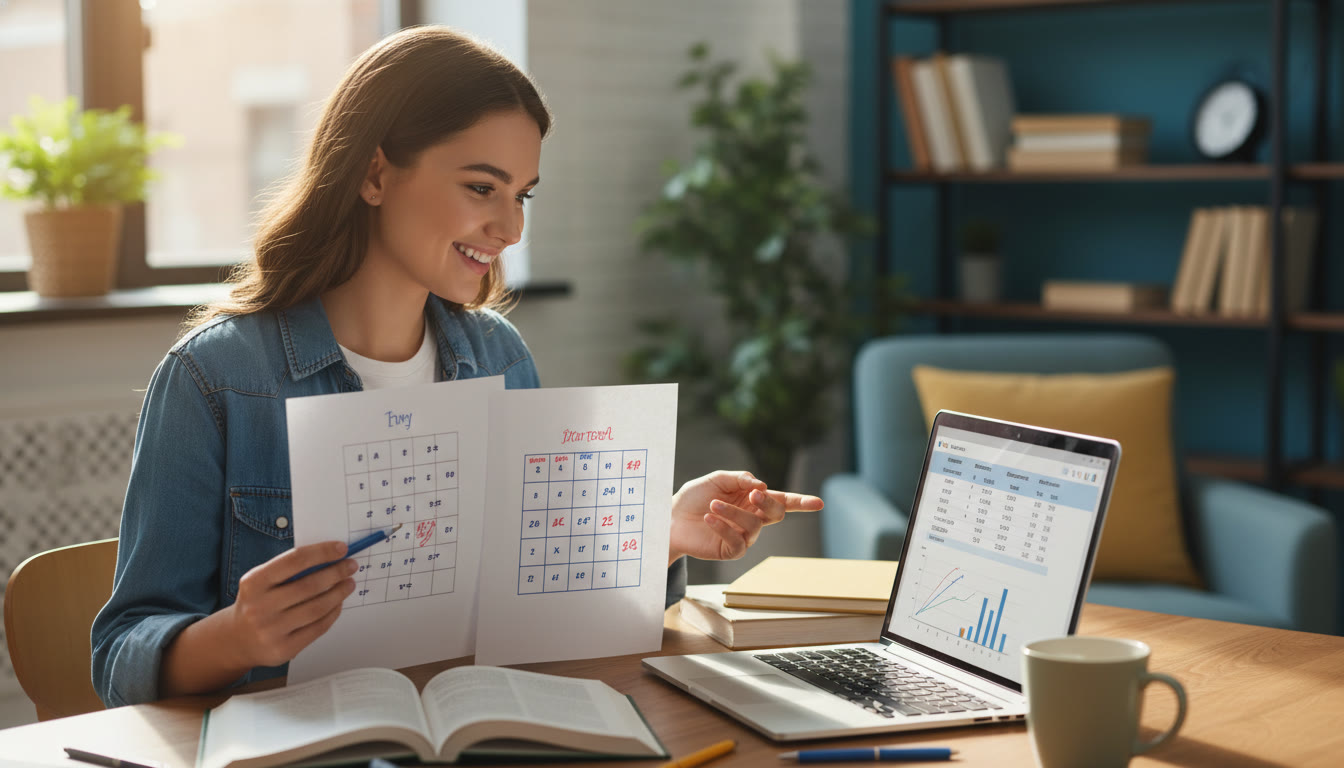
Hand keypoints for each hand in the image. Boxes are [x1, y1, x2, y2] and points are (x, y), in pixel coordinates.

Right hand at [224, 541, 357, 668]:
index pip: (294, 561)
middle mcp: (260, 607)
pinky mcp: (283, 649)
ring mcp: (271, 630)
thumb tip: (330, 557)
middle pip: (309, 586)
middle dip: (336, 573)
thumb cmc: (257, 602)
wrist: (238, 640)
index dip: (321, 552)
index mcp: (254, 582)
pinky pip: (318, 628)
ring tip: (348, 584)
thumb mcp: (262, 581)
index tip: (341, 548)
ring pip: (317, 608)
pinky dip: (333, 613)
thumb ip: (290, 569)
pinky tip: (338, 604)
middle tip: (351, 566)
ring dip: (338, 593)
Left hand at [668, 470, 823, 564]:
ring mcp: (744, 535)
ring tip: (712, 506)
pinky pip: (738, 541)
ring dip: (734, 513)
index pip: (782, 500)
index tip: (819, 502)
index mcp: (753, 499)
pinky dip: (724, 527)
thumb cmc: (694, 497)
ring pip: (754, 525)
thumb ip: (740, 478)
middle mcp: (753, 517)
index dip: (802, 502)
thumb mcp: (717, 479)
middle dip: (768, 502)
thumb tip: (762, 486)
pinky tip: (709, 518)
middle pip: (777, 512)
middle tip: (754, 494)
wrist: (670, 517)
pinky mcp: (731, 550)